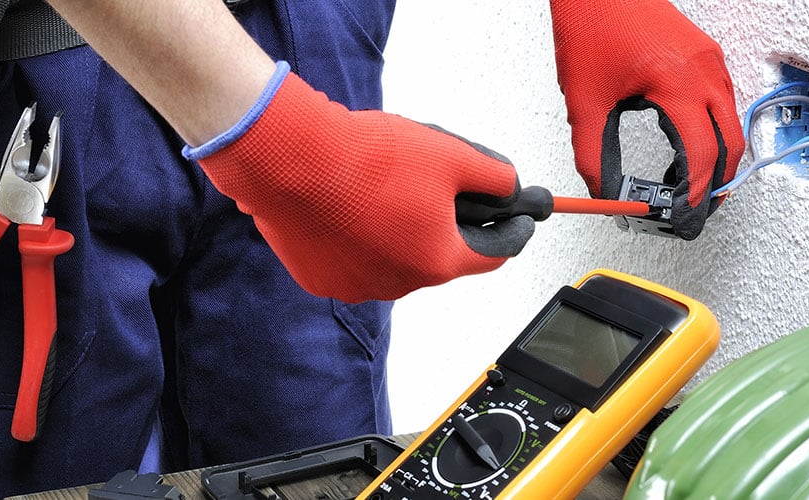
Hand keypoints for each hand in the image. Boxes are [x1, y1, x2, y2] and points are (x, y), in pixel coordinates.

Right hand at [187, 63, 535, 302]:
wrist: (290, 160)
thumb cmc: (365, 158)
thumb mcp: (450, 155)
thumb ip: (494, 177)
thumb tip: (512, 188)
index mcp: (438, 260)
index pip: (493, 255)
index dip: (510, 231)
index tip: (518, 220)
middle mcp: (401, 284)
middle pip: (440, 256)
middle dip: (445, 224)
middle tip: (436, 187)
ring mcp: (358, 286)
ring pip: (395, 259)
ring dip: (400, 232)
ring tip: (382, 189)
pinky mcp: (321, 279)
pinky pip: (352, 261)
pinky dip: (358, 239)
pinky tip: (348, 206)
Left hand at [550, 0, 743, 238]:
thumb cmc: (591, 29)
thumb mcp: (585, 103)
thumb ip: (592, 155)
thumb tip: (604, 192)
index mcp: (677, 83)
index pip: (701, 152)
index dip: (695, 191)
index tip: (683, 214)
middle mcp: (703, 71)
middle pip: (729, 143)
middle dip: (716, 182)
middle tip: (696, 211)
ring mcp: (709, 60)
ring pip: (730, 121)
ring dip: (717, 157)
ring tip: (693, 187)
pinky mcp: (704, 54)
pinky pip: (722, 101)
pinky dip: (712, 130)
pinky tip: (691, 147)